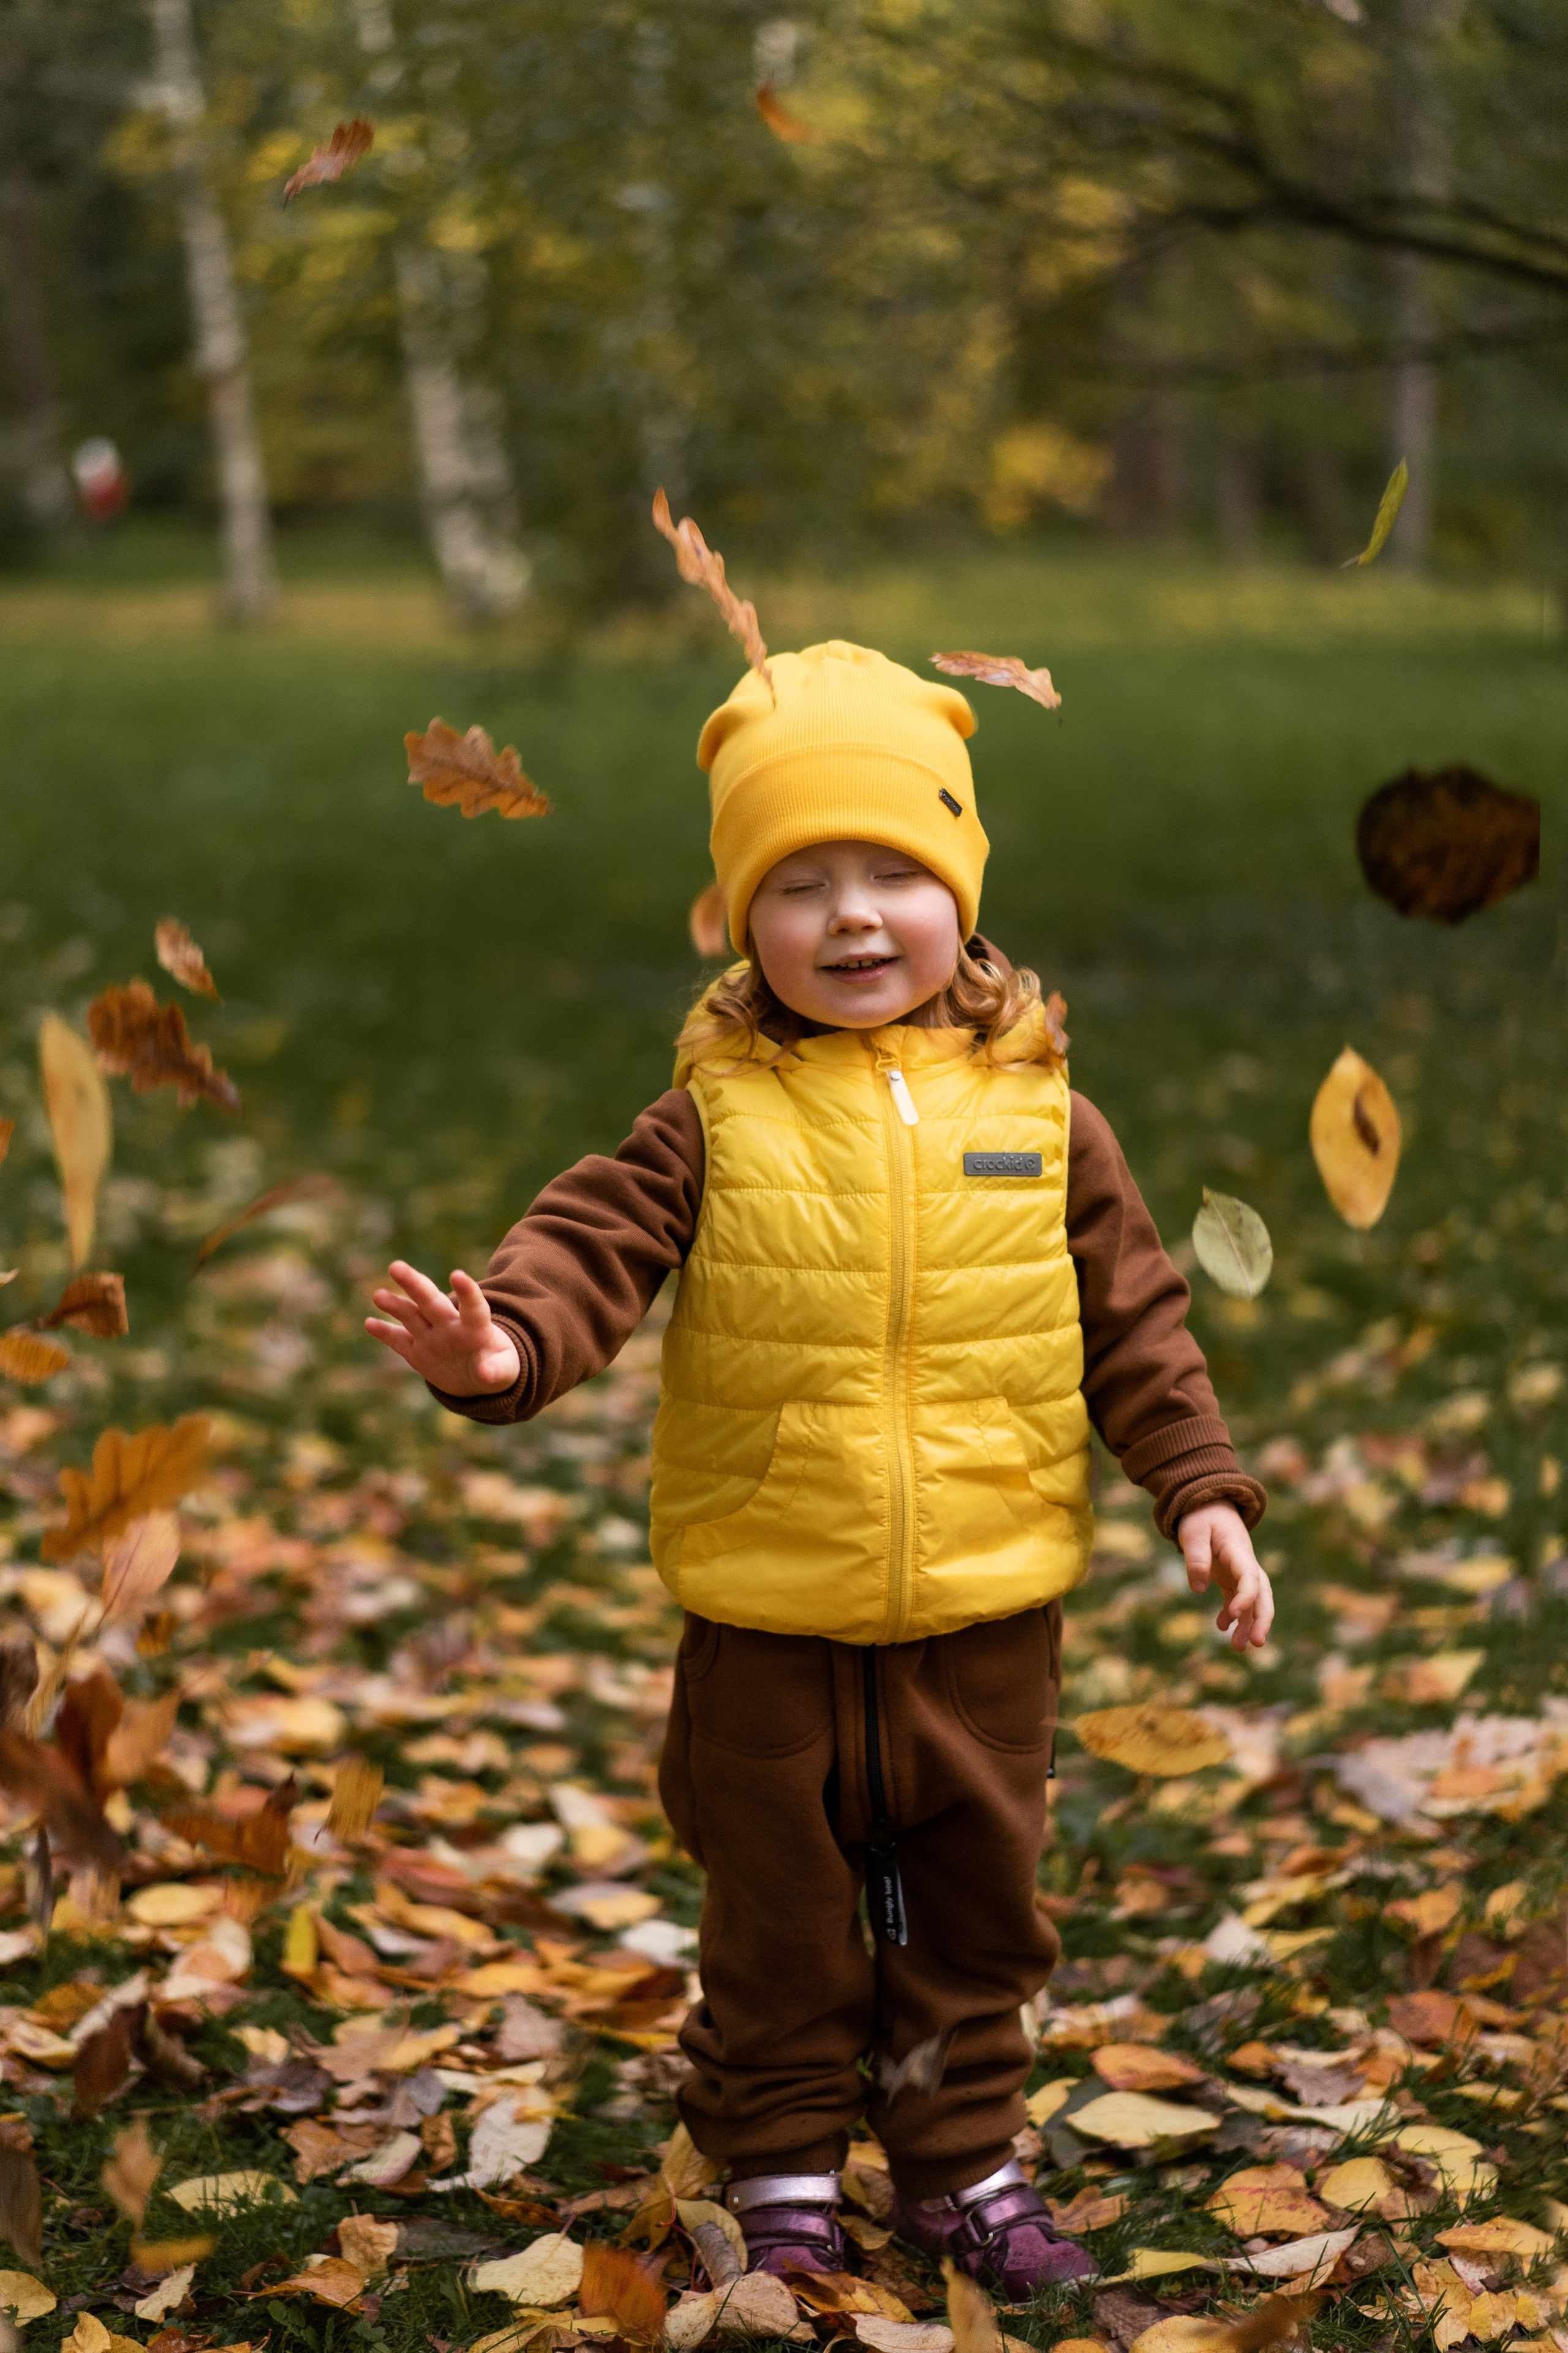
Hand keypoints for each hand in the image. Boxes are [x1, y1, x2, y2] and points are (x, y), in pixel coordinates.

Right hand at [365, 1261, 520, 1394]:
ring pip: (412, 1316)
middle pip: (432, 1302)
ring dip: (396, 1306)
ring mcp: (432, 1337)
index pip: (473, 1306)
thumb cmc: (497, 1367)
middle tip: (396, 1266)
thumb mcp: (505, 1371)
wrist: (478, 1375)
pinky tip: (370, 1323)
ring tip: (379, 1295)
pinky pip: (399, 1341)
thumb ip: (497, 1371)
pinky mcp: (417, 1352)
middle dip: (415, 1284)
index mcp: (476, 1328)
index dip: (467, 1292)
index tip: (457, 1275)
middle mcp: (450, 1326)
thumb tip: (485, 1373)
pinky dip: (385, 1333)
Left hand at [1177, 1502, 1273, 1651]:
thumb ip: (1196, 1559)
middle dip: (1262, 1619)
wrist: (1209, 1505)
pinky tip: (1220, 1627)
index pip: (1250, 1576)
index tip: (1234, 1615)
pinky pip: (1237, 1600)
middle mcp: (1245, 1564)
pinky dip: (1232, 1615)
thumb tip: (1197, 1589)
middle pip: (1262, 1594)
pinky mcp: (1231, 1578)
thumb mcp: (1193, 1533)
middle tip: (1257, 1644)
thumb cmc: (1201, 1517)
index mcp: (1239, 1551)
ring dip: (1248, 1624)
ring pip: (1253, 1602)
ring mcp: (1240, 1572)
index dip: (1245, 1597)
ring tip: (1237, 1648)